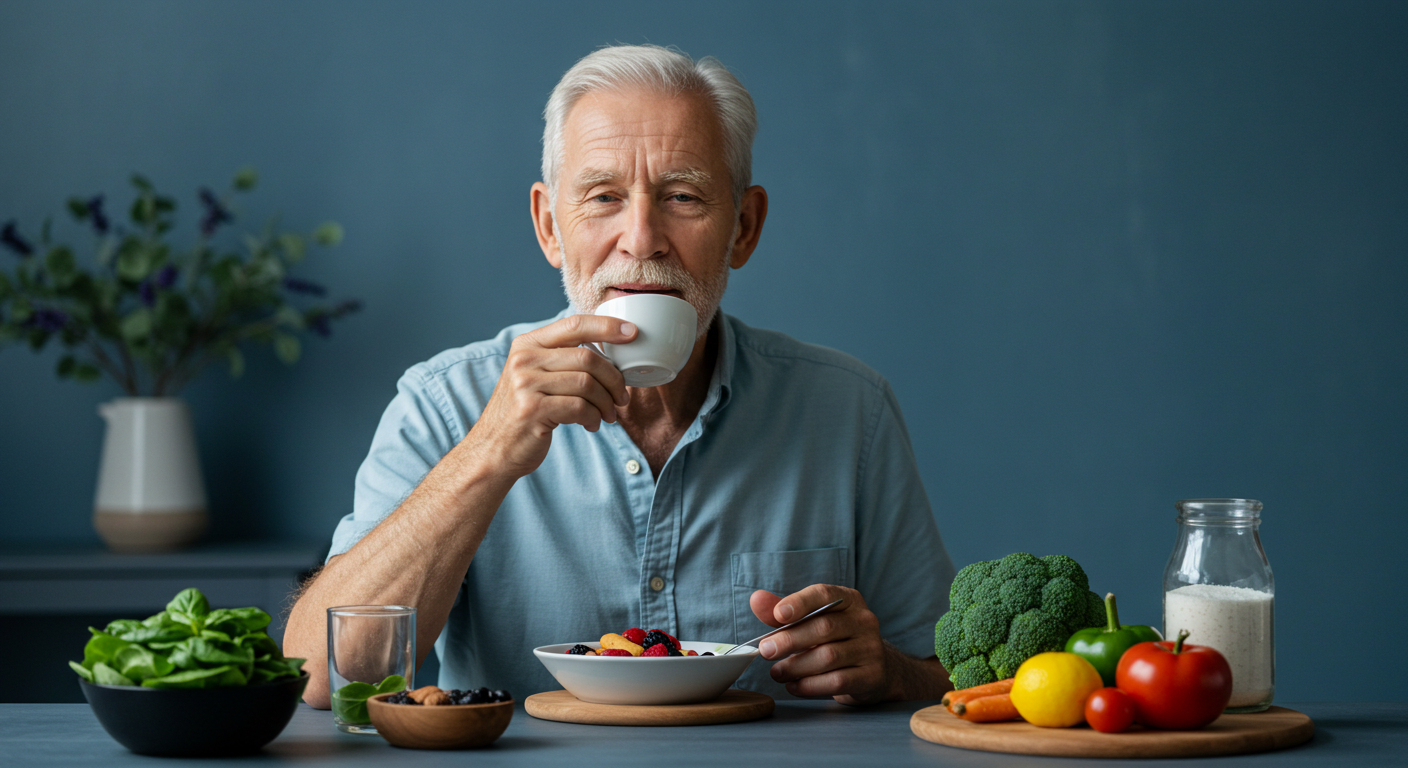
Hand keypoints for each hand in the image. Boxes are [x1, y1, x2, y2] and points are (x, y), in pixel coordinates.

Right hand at [470, 314, 635, 476]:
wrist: (493, 449)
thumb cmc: (524, 412)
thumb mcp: (535, 376)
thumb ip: (562, 359)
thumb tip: (610, 352)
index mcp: (527, 344)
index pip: (574, 324)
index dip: (607, 326)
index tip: (632, 333)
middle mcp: (524, 359)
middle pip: (587, 358)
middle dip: (614, 379)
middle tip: (622, 397)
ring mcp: (525, 384)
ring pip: (587, 384)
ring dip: (606, 402)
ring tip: (609, 415)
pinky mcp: (532, 410)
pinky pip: (579, 408)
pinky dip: (593, 417)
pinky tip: (591, 424)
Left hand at [749, 585, 891, 704]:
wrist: (875, 668)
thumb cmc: (836, 640)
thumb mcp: (813, 621)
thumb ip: (785, 612)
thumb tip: (756, 600)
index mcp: (850, 600)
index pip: (824, 594)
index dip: (800, 603)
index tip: (778, 615)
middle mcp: (864, 621)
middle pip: (824, 627)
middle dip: (790, 640)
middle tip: (765, 650)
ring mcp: (871, 649)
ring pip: (829, 657)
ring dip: (796, 666)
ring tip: (776, 672)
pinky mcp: (871, 676)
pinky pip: (837, 681)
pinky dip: (810, 686)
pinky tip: (793, 686)